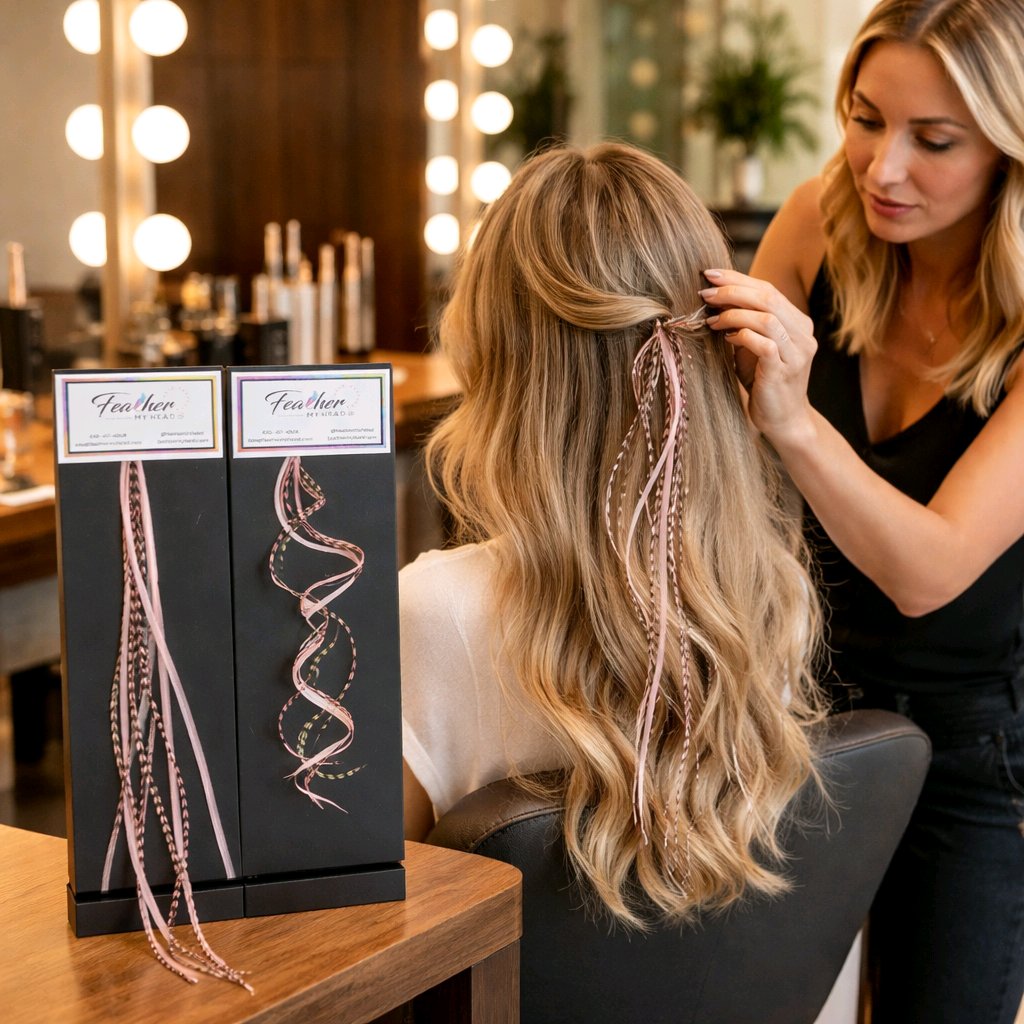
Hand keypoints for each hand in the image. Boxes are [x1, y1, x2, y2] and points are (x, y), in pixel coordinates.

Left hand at [700, 268, 817, 446]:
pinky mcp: (784, 371)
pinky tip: (726, 339)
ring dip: (733, 314)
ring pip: (766, 318)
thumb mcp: (753, 347)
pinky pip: (764, 344)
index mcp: (798, 323)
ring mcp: (797, 353)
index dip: (738, 278)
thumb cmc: (764, 382)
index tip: (709, 274)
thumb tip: (712, 298)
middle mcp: (803, 334)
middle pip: (768, 297)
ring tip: (710, 320)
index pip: (768, 289)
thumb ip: (744, 323)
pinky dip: (741, 336)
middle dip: (732, 291)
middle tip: (705, 293)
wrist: (783, 420)